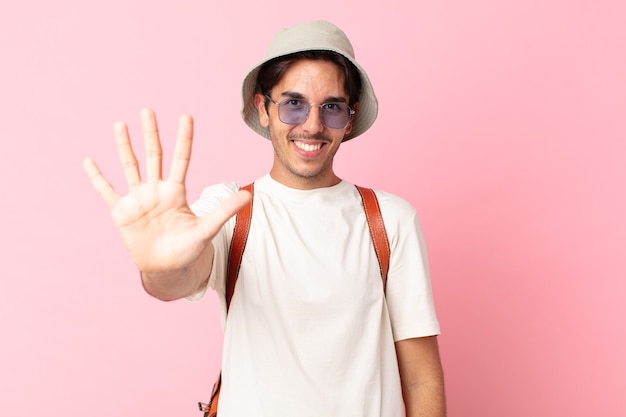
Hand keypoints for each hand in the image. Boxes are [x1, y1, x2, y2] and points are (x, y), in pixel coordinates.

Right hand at [83, 109, 250, 275]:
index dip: (184, 139)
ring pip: (130, 166)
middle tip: (147, 110)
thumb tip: (248, 195)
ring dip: (124, 146)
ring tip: (120, 124)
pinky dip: (98, 178)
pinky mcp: (122, 211)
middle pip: (154, 156)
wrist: (166, 268)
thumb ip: (224, 211)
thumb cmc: (188, 248)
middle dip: (151, 134)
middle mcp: (157, 189)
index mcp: (176, 191)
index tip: (186, 116)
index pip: (181, 159)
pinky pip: (108, 191)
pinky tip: (89, 161)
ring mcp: (138, 199)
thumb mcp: (207, 229)